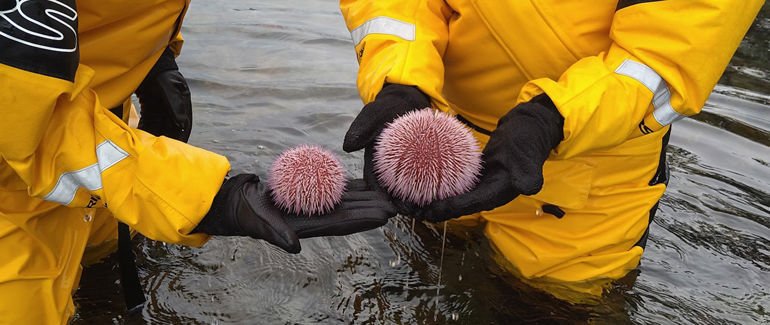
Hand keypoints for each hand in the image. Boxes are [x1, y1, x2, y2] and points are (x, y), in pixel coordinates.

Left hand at [135, 47, 192, 141]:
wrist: (146, 61)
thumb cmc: (161, 72)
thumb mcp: (169, 86)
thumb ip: (175, 104)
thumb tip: (181, 123)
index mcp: (182, 105)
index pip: (184, 126)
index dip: (180, 138)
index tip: (176, 149)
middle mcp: (173, 110)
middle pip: (170, 130)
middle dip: (165, 141)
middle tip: (158, 154)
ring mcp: (161, 110)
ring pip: (158, 128)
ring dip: (153, 137)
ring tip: (146, 149)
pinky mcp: (150, 109)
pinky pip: (148, 124)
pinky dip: (144, 131)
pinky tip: (138, 138)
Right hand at [194, 174, 396, 253]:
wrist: (238, 202)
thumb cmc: (247, 213)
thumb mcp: (260, 224)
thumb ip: (276, 235)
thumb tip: (294, 247)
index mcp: (309, 227)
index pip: (343, 224)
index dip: (364, 220)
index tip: (383, 216)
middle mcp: (316, 218)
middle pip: (351, 213)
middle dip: (373, 209)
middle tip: (396, 203)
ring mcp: (314, 207)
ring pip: (346, 202)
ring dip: (366, 198)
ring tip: (387, 193)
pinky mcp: (310, 195)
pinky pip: (333, 190)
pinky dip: (349, 187)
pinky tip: (364, 182)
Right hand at [343, 83, 430, 214]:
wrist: (408, 101)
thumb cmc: (388, 107)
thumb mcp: (374, 113)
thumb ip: (362, 126)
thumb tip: (347, 146)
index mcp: (373, 162)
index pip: (374, 184)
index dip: (380, 198)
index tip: (390, 208)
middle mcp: (388, 169)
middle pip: (393, 193)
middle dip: (401, 205)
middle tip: (414, 212)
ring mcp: (405, 169)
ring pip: (410, 190)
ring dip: (417, 201)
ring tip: (430, 209)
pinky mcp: (420, 166)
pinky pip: (426, 179)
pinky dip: (432, 188)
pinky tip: (443, 195)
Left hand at [414, 94, 564, 221]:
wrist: (532, 127)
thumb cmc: (529, 139)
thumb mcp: (528, 155)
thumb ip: (528, 172)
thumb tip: (530, 187)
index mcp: (497, 194)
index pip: (467, 206)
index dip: (445, 210)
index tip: (424, 211)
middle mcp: (485, 194)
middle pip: (452, 206)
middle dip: (429, 210)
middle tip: (404, 207)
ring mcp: (478, 185)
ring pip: (448, 196)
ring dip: (426, 198)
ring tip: (403, 196)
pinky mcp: (473, 175)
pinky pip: (450, 180)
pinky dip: (432, 181)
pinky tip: (412, 175)